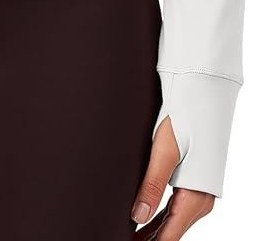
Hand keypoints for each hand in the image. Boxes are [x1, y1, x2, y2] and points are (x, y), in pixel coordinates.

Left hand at [132, 118, 214, 238]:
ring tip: (128, 235)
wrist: (202, 97)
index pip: (169, 236)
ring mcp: (199, 194)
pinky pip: (175, 209)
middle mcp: (200, 201)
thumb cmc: (184, 118)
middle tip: (122, 238)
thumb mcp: (164, 151)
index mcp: (194, 198)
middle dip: (148, 239)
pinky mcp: (194, 185)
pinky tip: (143, 222)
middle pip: (170, 232)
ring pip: (172, 222)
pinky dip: (159, 219)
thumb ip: (152, 186)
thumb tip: (137, 216)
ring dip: (152, 231)